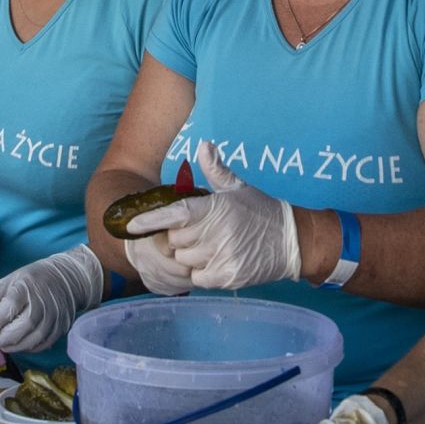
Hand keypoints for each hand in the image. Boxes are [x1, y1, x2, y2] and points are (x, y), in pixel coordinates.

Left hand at [0, 244, 106, 355]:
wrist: (66, 278)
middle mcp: (43, 301)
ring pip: (35, 337)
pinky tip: (20, 345)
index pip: (11, 305)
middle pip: (25, 324)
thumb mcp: (10, 280)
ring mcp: (55, 315)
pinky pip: (45, 342)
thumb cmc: (33, 279)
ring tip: (3, 345)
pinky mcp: (62, 326)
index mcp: (27, 286)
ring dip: (16, 346)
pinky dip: (30, 347)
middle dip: (6, 337)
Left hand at [127, 148, 299, 290]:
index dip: (151, 220)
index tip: (130, 225)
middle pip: (175, 241)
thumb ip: (216, 169)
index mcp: (215, 208)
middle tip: (202, 234)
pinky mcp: (227, 276)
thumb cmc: (262, 211)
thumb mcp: (239, 188)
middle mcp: (216, 232)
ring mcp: (221, 256)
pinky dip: (202, 273)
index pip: (175, 213)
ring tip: (212, 248)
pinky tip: (217, 262)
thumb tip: (203, 144)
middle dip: (181, 239)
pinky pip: (197, 278)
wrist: (294, 242)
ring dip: (191, 257)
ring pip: (184, 261)